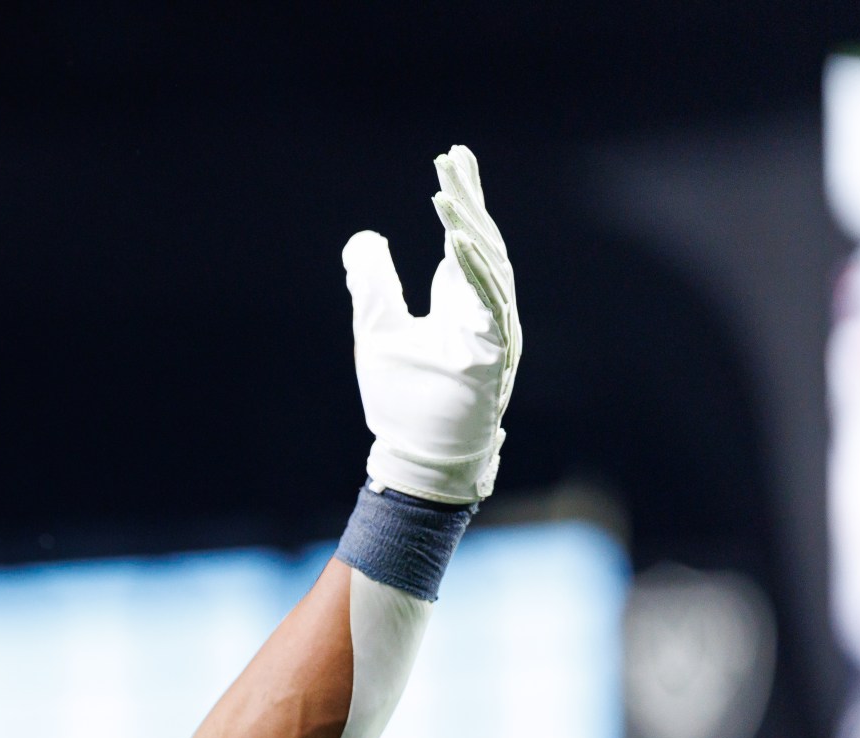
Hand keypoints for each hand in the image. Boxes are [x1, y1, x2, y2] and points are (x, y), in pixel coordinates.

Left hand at [344, 144, 520, 503]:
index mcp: (461, 301)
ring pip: (490, 265)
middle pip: (481, 240)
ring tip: (446, 193)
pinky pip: (491, 303)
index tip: (451, 160)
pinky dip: (476, 271)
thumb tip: (364, 239)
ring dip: (469, 227)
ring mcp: (495, 330)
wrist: (418, 458)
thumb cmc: (404, 399)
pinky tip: (460, 240)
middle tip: (453, 158)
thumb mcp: (376, 330)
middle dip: (467, 198)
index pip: (465, 237)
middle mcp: (483, 309)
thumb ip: (373, 285)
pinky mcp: (495, 354)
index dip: (460, 199)